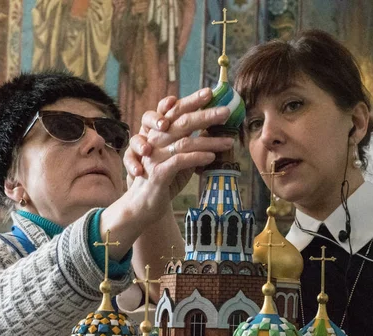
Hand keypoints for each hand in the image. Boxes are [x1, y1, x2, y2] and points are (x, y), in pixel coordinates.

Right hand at [123, 88, 233, 220]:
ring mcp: (155, 156)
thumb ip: (190, 142)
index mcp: (159, 133)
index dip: (191, 100)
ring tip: (229, 141)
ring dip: (209, 141)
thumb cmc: (164, 179)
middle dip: (205, 115)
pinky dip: (196, 158)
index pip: (175, 110)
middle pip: (181, 122)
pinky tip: (211, 156)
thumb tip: (213, 131)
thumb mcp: (178, 157)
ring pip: (184, 142)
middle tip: (226, 111)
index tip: (210, 92)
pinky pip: (179, 161)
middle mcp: (155, 141)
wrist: (143, 206)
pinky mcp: (158, 173)